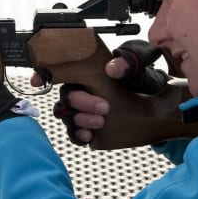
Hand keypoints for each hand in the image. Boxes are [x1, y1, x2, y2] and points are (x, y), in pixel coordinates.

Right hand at [42, 40, 168, 146]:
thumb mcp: (141, 67)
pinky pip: (74, 134)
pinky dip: (77, 136)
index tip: (38, 80)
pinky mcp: (89, 129)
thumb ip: (130, 62)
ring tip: (101, 121)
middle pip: (65, 95)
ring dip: (80, 119)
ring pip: (67, 116)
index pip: (60, 68)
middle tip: (104, 106)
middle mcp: (83, 90)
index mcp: (89, 71)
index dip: (43, 72)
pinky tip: (89, 136)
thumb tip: (113, 68)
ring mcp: (84, 111)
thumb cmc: (146, 82)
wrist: (159, 110)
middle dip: (80, 101)